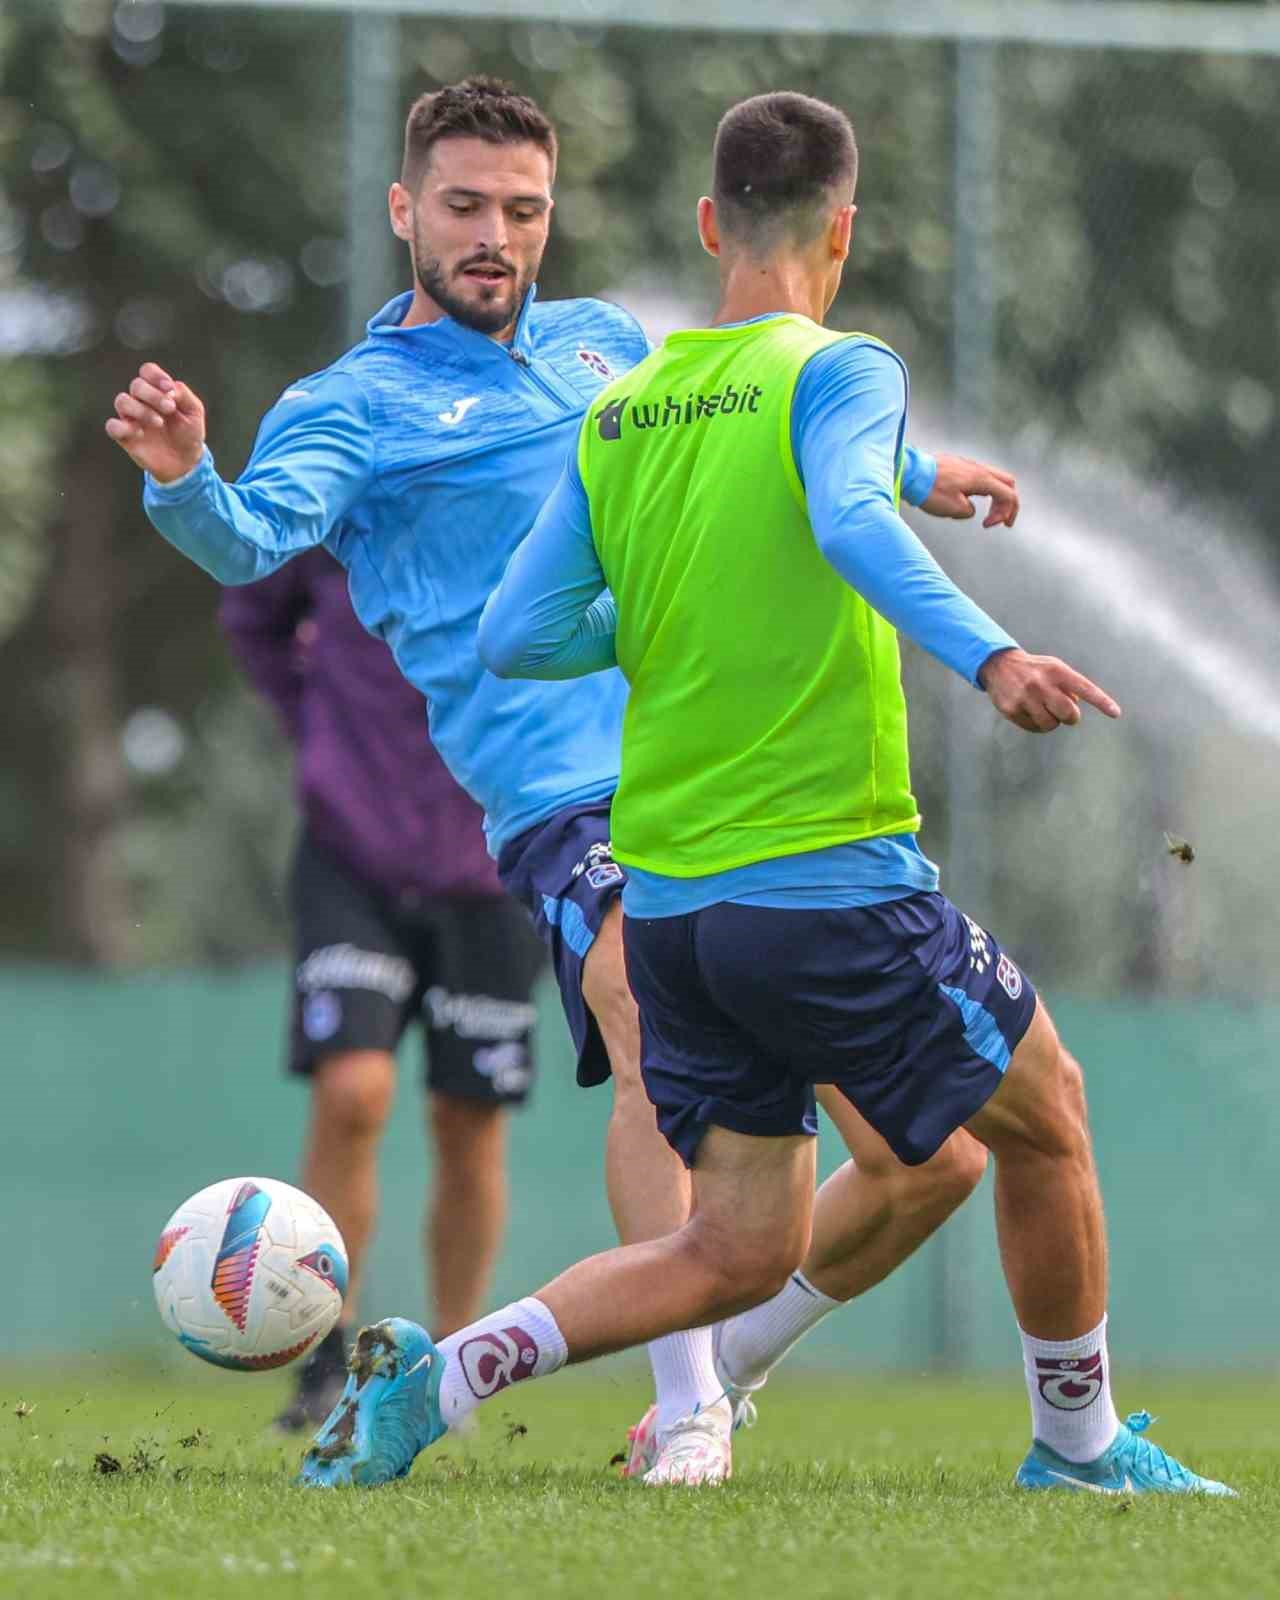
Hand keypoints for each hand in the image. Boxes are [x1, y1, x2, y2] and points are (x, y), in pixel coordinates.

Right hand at [105, 362, 205, 482]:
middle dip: (153, 395)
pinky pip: (112, 426)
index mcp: (157, 390)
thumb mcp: (194, 412)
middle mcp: (140, 400)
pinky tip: (141, 434)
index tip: (169, 388)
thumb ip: (183, 395)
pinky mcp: (124, 436)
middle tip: (170, 409)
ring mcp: (131, 417)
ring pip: (122, 401)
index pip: (147, 371)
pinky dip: (124, 427)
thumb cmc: (189, 433)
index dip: (155, 375)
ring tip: (159, 423)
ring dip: (141, 409)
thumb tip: (168, 388)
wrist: (185, 461)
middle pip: (136, 385)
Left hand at [921, 453, 1018, 527]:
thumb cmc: (930, 491)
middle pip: (1007, 483)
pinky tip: (969, 500)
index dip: (1005, 513)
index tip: (987, 526)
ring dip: (995, 496)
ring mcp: (968, 465)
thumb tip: (969, 509)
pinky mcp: (958, 466)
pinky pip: (978, 476)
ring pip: (993, 478)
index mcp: (981, 479)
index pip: (1008, 495)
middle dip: (1008, 503)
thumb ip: (968, 511)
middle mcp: (978, 468)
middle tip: (1002, 521)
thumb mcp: (953, 509)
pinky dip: (982, 490)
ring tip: (988, 514)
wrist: (910, 473)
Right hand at [979, 647, 1121, 732]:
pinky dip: (1036, 725)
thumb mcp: (1054, 668)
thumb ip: (1070, 686)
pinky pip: (1034, 728)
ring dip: (1052, 722)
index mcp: (1057, 671)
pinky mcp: (1012, 709)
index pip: (1085, 688)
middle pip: (1069, 714)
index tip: (1116, 714)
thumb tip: (1075, 707)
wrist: (998, 665)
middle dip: (1070, 718)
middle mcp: (1041, 684)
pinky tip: (1030, 713)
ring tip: (1044, 710)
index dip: (1101, 702)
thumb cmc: (1034, 669)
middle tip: (1064, 714)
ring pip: (1051, 725)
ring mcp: (1025, 698)